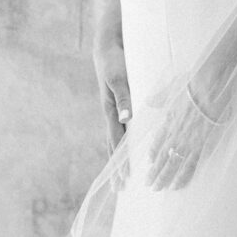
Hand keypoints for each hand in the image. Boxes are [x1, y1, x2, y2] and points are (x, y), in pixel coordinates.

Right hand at [92, 39, 131, 190]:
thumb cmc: (114, 61)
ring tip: (121, 178)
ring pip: (116, 139)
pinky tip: (129, 150)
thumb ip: (123, 96)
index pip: (117, 141)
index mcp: (110, 110)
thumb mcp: (118, 76)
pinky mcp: (120, 105)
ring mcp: (114, 110)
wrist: (108, 46)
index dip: (120, 161)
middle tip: (119, 190)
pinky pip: (122, 128)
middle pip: (113, 145)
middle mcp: (111, 113)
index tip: (123, 180)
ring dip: (119, 158)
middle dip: (116, 167)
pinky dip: (123, 143)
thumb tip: (125, 118)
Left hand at [145, 77, 220, 190]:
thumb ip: (160, 98)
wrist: (208, 88)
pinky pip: (190, 166)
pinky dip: (183, 177)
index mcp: (168, 121)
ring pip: (172, 165)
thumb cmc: (192, 85)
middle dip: (155, 171)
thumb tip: (149, 100)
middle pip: (162, 157)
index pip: (157, 142)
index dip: (153, 153)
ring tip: (158, 188)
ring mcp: (187, 142)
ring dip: (164, 178)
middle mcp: (174, 134)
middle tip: (149, 184)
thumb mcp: (171, 89)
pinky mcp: (200, 146)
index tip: (150, 161)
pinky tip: (177, 186)